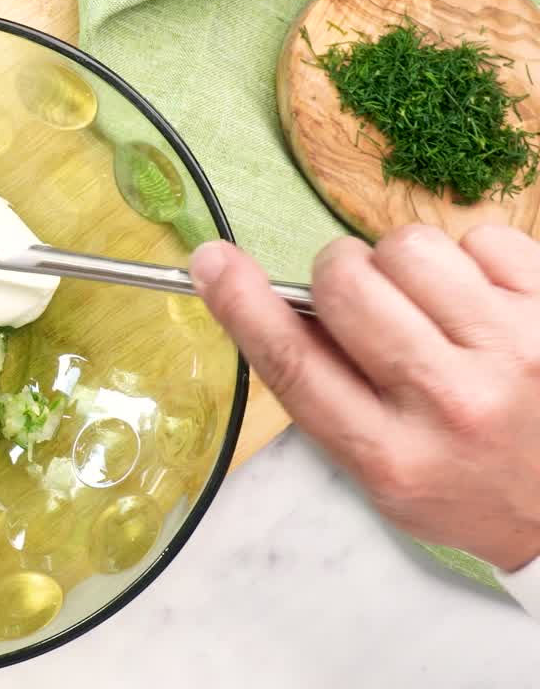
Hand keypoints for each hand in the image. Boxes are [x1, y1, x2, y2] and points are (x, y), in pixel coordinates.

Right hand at [190, 225, 539, 571]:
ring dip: (404, 265)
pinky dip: (470, 260)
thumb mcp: (381, 471)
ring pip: (410, 246)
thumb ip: (328, 394)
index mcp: (390, 456)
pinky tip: (481, 304)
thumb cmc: (466, 483)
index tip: (210, 261)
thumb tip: (274, 299)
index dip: (241, 304)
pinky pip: (481, 237)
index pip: (293, 363)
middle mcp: (451, 404)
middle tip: (363, 303)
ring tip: (432, 307)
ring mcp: (514, 352)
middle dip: (339, 276)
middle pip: (346, 285)